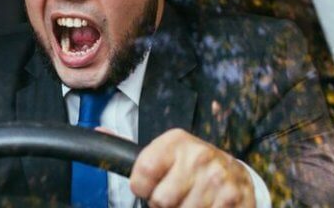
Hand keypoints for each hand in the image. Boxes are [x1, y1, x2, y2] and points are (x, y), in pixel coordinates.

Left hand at [129, 129, 254, 207]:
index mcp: (176, 142)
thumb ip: (130, 149)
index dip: (141, 187)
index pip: (142, 174)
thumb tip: (99, 133)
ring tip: (190, 199)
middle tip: (175, 195)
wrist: (234, 173)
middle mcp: (198, 156)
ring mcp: (218, 179)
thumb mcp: (165, 151)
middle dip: (163, 204)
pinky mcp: (233, 199)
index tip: (149, 186)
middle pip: (160, 200)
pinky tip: (206, 205)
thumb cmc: (191, 165)